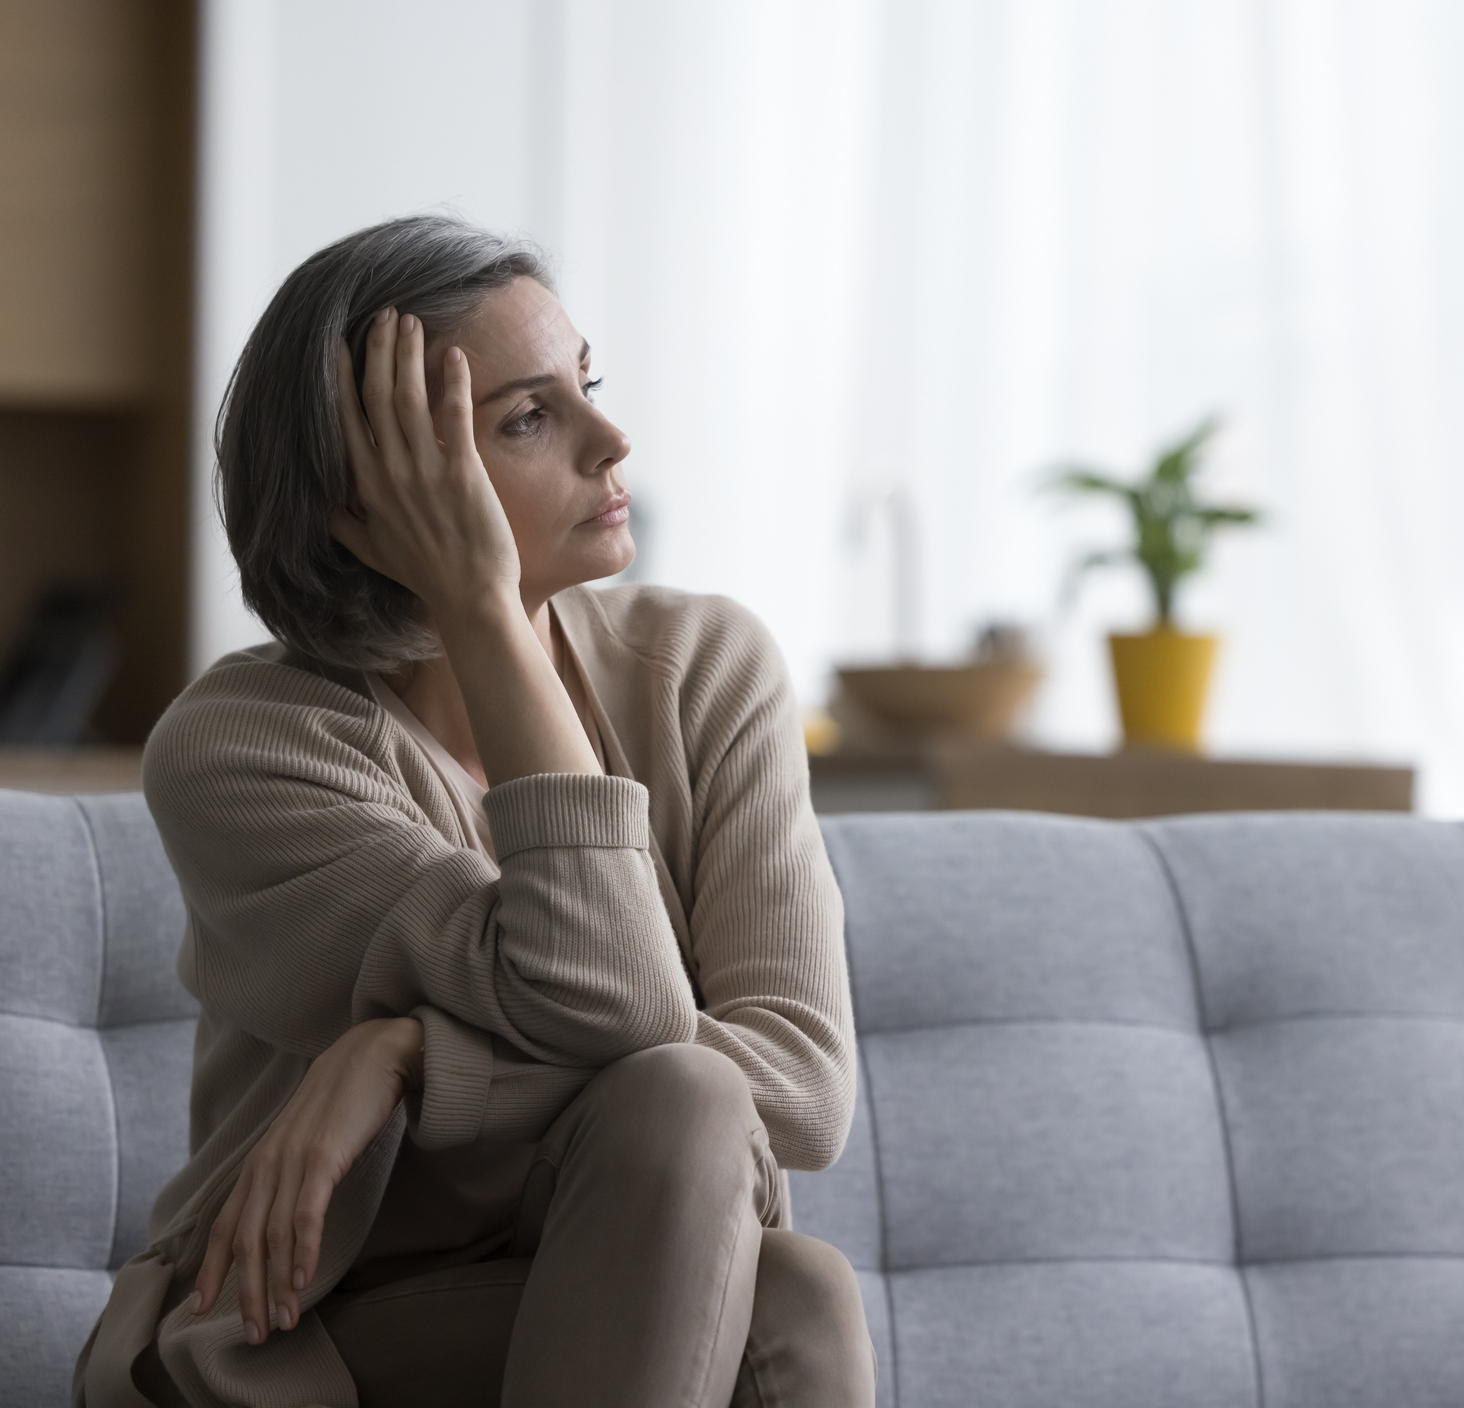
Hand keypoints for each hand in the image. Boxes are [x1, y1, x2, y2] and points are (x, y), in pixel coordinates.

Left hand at [190, 1017, 423, 1343]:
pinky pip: (307, 1213)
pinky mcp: (324, 1155)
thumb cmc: (347, 1095)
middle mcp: (269, 1161)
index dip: (213, 1267)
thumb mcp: (308, 1135)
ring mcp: (295, 1157)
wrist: (377, 1051)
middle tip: (253, 1334)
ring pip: (275, 1235)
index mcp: (262, 1158)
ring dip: (278, 1284)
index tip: (201, 1307)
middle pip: (247, 1239)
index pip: (227, 1222)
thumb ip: (292, 1168)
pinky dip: (303, 1252)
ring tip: (285, 1320)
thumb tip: (287, 1207)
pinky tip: (305, 1281)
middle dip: (246, 1292)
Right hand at [330, 309, 519, 612]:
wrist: (469, 599)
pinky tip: (452, 353)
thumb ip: (343, 523)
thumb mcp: (371, 552)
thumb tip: (321, 505)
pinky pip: (454, 417)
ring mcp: (425, 473)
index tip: (342, 344)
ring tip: (410, 321)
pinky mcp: (463, 475)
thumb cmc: (425, 575)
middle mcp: (390, 474)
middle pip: (376, 397)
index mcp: (367, 487)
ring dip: (407, 354)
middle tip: (384, 315)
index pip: (347, 419)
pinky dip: (452, 381)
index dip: (344, 376)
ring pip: (408, 399)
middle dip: (377, 350)